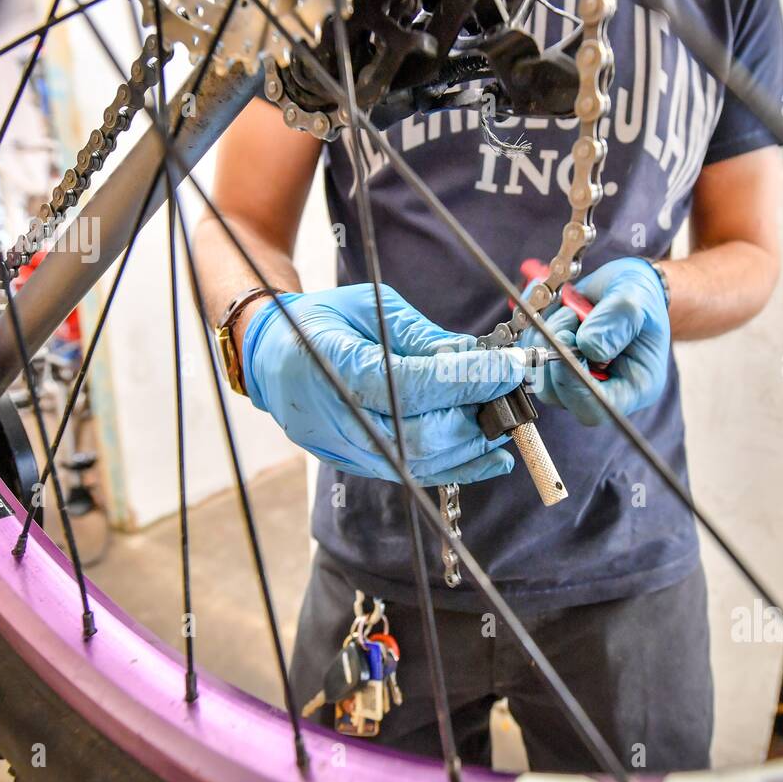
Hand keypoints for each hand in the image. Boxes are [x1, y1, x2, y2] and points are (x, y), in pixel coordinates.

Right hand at [242, 284, 529, 484]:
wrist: (269, 357)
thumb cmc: (320, 322)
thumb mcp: (370, 308)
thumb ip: (421, 337)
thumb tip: (475, 355)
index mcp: (337, 368)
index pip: (416, 385)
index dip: (470, 378)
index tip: (511, 366)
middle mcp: (341, 419)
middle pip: (423, 435)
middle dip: (478, 415)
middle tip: (513, 391)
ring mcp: (347, 450)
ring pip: (423, 462)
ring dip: (475, 444)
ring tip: (508, 419)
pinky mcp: (358, 465)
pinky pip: (415, 473)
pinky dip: (459, 468)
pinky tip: (492, 457)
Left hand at [522, 257, 669, 425]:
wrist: (621, 282)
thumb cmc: (637, 294)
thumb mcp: (636, 299)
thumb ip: (616, 323)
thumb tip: (588, 346)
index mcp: (634, 386)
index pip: (598, 409)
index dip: (574, 386)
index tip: (565, 346)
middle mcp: (602, 390)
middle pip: (561, 396)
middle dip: (556, 354)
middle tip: (570, 316)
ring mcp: (574, 380)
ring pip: (539, 377)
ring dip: (545, 338)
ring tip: (569, 310)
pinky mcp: (551, 365)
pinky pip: (528, 357)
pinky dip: (534, 331)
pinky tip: (555, 311)